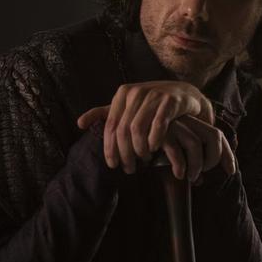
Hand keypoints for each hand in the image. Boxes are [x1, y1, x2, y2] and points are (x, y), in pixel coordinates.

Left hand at [77, 81, 213, 174]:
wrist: (182, 93)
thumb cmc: (151, 103)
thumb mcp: (126, 105)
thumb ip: (104, 113)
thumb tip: (79, 124)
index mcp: (123, 94)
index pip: (110, 125)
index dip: (109, 148)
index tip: (112, 165)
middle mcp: (136, 92)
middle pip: (123, 130)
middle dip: (124, 153)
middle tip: (128, 168)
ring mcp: (154, 95)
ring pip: (138, 129)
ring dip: (139, 149)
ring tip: (143, 160)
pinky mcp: (170, 101)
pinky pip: (158, 125)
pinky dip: (154, 140)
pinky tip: (154, 149)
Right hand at [159, 115, 236, 181]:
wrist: (130, 132)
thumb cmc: (154, 147)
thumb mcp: (176, 153)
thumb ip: (189, 163)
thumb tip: (201, 181)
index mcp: (193, 124)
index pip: (218, 135)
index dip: (227, 155)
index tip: (231, 172)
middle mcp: (187, 121)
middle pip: (214, 136)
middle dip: (212, 161)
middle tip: (199, 176)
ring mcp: (174, 124)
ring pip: (196, 144)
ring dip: (196, 166)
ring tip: (188, 177)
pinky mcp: (160, 131)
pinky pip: (176, 149)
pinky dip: (179, 165)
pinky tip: (176, 174)